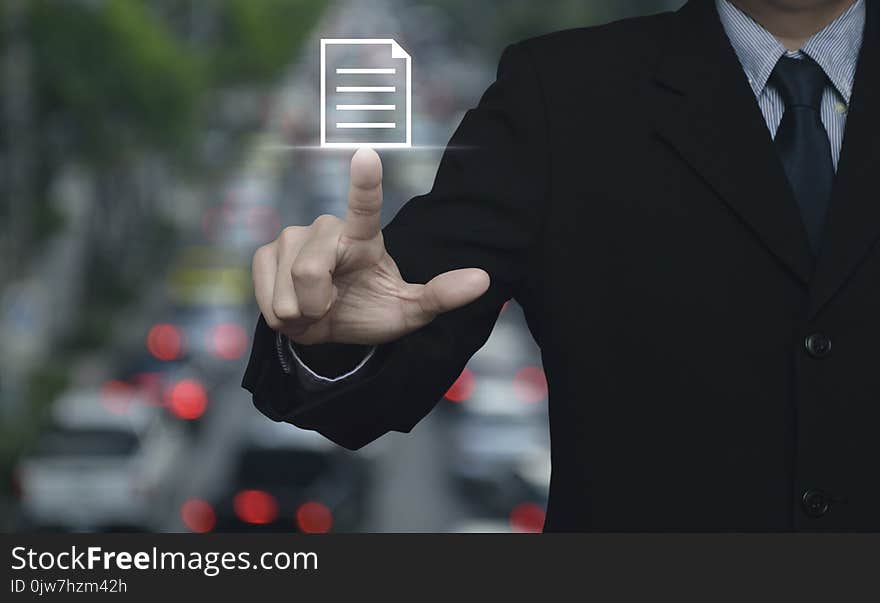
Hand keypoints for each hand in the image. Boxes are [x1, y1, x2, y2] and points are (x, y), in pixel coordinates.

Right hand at [253, 147, 490, 344]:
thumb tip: (484, 279)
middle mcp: (326, 228)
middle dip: (317, 304)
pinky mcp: (264, 253)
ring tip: (313, 306)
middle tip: (329, 308)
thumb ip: (441, 295)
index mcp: (364, 237)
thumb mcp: (409, 311)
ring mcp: (291, 236)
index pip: (366, 205)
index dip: (365, 182)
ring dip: (300, 312)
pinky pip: (267, 296)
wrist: (328, 328)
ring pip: (288, 287)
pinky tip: (291, 306)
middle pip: (310, 270)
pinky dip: (281, 314)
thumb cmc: (370, 310)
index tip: (367, 154)